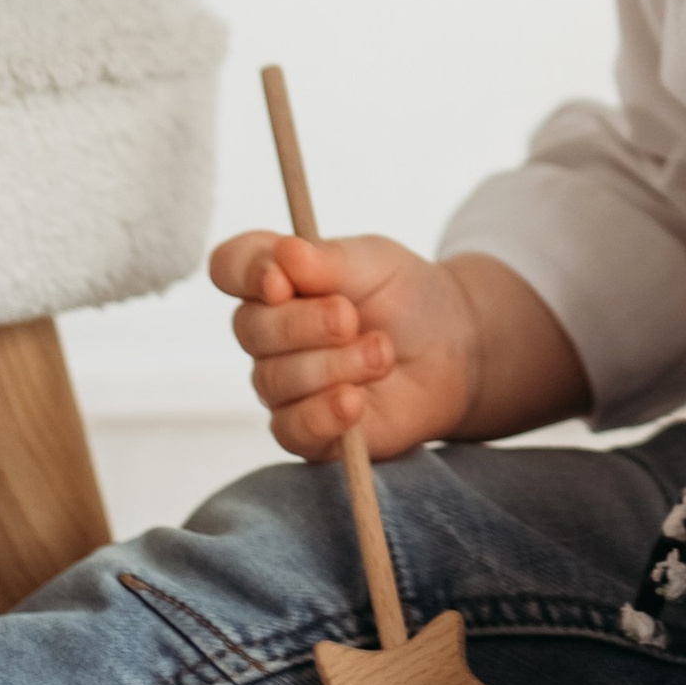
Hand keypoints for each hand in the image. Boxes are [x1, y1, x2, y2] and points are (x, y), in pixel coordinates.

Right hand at [208, 230, 482, 461]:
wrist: (455, 349)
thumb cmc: (406, 298)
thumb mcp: (375, 262)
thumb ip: (329, 260)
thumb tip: (285, 254)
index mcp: (276, 279)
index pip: (230, 267)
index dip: (246, 273)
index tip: (280, 280)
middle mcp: (269, 332)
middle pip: (250, 328)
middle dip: (304, 323)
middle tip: (351, 319)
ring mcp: (284, 384)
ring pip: (274, 379)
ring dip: (332, 365)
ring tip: (381, 353)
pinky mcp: (306, 430)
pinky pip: (290, 429)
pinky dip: (323, 414)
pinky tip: (355, 401)